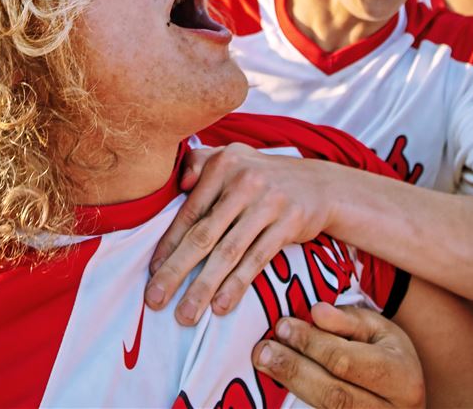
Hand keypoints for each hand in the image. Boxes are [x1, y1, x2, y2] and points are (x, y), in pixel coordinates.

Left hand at [146, 144, 336, 323]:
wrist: (321, 184)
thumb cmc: (262, 177)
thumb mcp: (232, 157)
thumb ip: (198, 163)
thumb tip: (177, 185)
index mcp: (223, 164)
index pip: (189, 212)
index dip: (168, 245)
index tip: (152, 273)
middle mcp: (243, 181)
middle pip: (203, 234)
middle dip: (175, 271)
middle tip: (154, 299)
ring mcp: (268, 203)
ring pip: (228, 253)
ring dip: (204, 287)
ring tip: (186, 314)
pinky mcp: (289, 223)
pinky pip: (257, 259)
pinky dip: (237, 285)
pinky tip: (221, 306)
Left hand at [252, 303, 424, 408]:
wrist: (403, 392)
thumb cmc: (386, 352)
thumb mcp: (376, 328)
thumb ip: (346, 320)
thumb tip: (316, 312)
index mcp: (402, 377)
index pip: (347, 362)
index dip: (311, 344)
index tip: (282, 325)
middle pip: (334, 394)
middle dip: (294, 369)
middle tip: (263, 350)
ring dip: (291, 385)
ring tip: (264, 362)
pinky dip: (296, 400)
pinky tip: (277, 381)